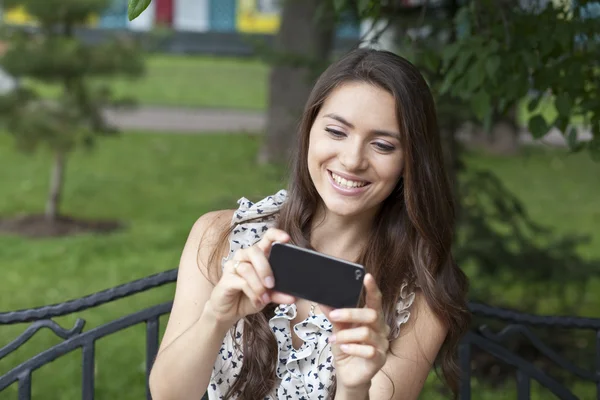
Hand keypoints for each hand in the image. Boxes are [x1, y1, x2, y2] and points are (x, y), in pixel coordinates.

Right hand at [206, 228, 295, 327]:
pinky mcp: (225, 279)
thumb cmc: (248, 298)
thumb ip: (278, 293)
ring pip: (247, 268)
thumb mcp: (267, 296)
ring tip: (265, 298)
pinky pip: (241, 282)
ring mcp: (233, 266)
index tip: (287, 239)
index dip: (276, 235)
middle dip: (265, 268)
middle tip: (271, 284)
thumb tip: (293, 296)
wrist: (229, 312)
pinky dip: (252, 293)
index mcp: (258, 255)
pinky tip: (257, 301)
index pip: (267, 237)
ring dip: (258, 285)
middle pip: (255, 251)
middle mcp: (245, 256)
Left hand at [320, 274, 389, 390]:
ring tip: (334, 339)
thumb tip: (324, 301)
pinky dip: (353, 348)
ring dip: (346, 335)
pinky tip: (344, 349)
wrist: (349, 374)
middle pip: (371, 314)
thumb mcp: (338, 330)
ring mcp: (382, 344)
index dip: (372, 288)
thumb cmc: (346, 348)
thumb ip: (334, 316)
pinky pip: (368, 351)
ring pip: (366, 333)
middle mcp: (381, 328)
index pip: (375, 300)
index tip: (366, 276)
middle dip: (350, 314)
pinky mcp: (379, 359)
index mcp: (372, 317)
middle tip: (333, 316)